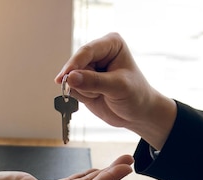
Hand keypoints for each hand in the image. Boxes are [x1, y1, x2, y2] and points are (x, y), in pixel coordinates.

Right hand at [55, 32, 176, 149]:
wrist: (138, 113)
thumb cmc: (136, 95)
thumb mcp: (118, 87)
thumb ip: (94, 82)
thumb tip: (70, 78)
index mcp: (111, 44)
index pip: (87, 51)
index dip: (74, 64)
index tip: (64, 77)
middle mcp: (98, 53)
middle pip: (76, 64)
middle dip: (82, 82)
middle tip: (97, 93)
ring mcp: (89, 68)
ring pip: (71, 78)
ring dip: (84, 91)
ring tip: (101, 94)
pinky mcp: (83, 82)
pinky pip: (71, 89)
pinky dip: (81, 96)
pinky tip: (96, 97)